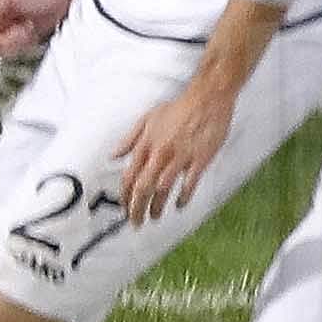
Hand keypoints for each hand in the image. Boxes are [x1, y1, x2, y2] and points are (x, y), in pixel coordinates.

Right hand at [0, 0, 79, 59]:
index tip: (5, 34)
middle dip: (8, 41)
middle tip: (21, 28)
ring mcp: (4, 27)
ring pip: (3, 50)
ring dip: (19, 41)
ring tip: (28, 26)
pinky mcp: (18, 35)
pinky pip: (16, 50)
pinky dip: (27, 43)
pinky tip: (32, 29)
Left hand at [115, 75, 239, 226]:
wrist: (207, 99)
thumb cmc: (178, 108)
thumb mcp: (148, 118)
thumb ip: (129, 139)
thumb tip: (114, 155)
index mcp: (146, 144)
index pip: (130, 176)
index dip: (126, 196)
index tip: (125, 208)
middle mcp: (160, 153)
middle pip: (143, 188)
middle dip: (137, 208)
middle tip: (136, 222)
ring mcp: (181, 157)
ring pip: (163, 189)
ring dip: (157, 207)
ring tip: (155, 217)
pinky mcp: (200, 160)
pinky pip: (189, 184)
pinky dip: (183, 197)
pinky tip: (179, 205)